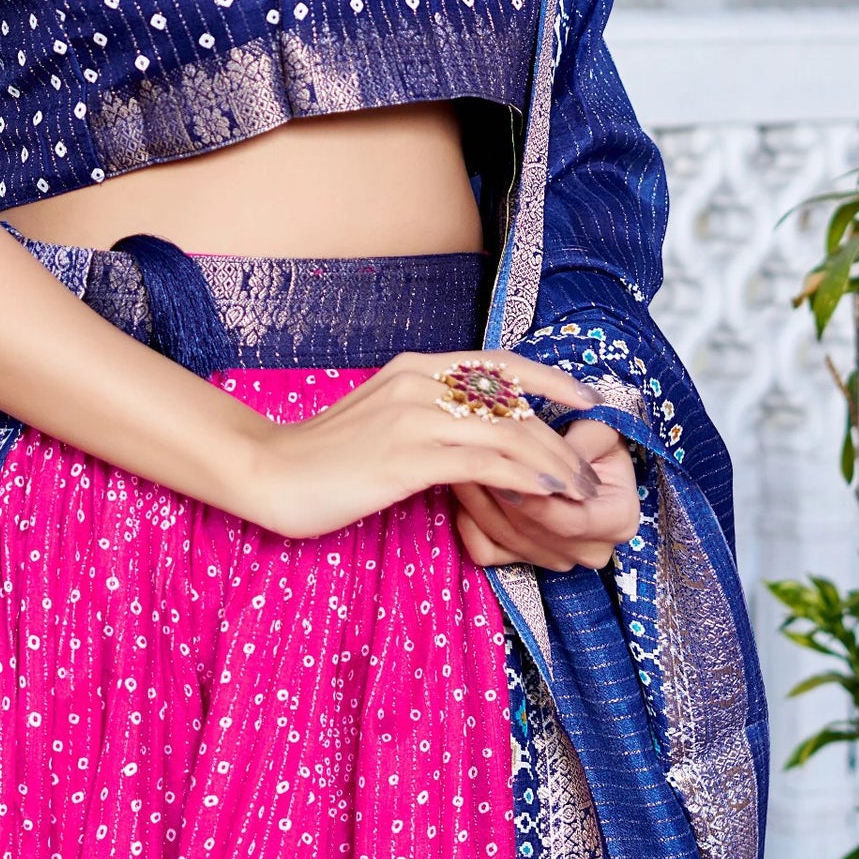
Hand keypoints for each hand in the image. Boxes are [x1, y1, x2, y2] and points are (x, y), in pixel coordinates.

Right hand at [246, 349, 607, 541]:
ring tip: (577, 491)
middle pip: (512, 402)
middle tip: (588, 472)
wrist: (269, 472)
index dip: (550, 380)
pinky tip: (545, 495)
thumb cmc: (325, 455)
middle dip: (559, 438)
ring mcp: (412, 417)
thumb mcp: (383, 418)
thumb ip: (427, 414)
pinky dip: (523, 479)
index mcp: (415, 367)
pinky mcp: (406, 457)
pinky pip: (483, 464)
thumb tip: (476, 433)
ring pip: (506, 433)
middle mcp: (419, 382)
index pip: (500, 363)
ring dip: (552, 464)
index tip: (586, 400)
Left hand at [453, 417, 639, 571]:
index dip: (535, 502)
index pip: (571, 521)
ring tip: (460, 464)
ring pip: (506, 541)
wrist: (588, 458)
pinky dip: (470, 524)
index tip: (503, 473)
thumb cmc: (596, 441)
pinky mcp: (526, 561)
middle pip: (534, 533)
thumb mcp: (598, 431)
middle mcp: (591, 550)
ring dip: (478, 504)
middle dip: (498, 496)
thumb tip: (542, 460)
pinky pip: (488, 552)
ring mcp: (558, 560)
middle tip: (468, 458)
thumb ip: (575, 446)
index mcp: (619, 522)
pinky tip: (462, 491)